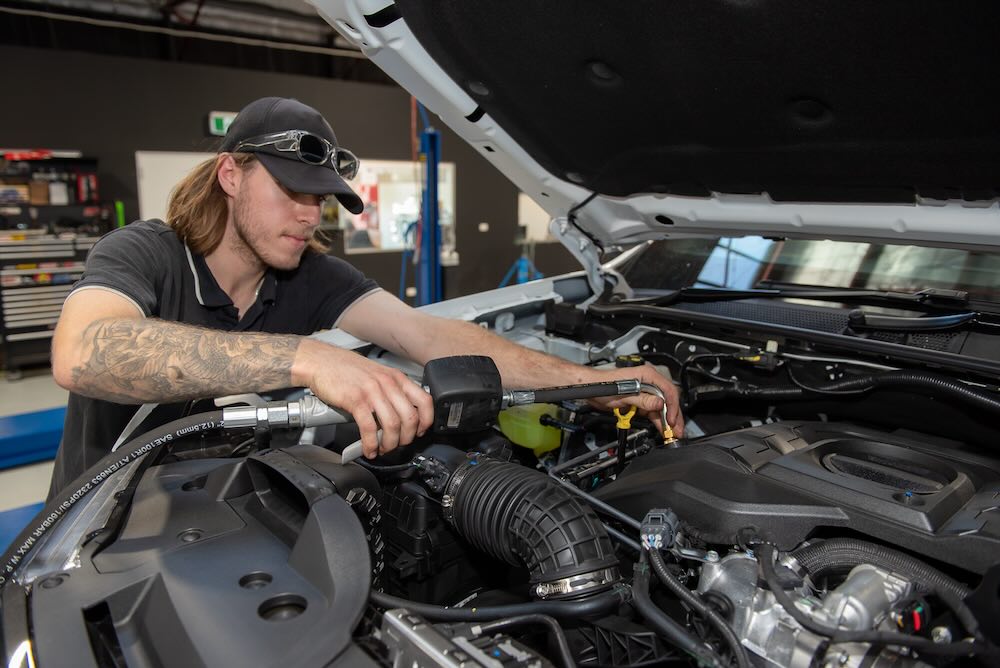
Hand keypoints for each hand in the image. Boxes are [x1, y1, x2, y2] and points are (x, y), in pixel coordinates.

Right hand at [294, 340, 433, 458]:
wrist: (321, 361)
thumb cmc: (346, 369)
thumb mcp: (378, 376)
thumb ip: (391, 392)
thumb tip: (401, 416)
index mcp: (396, 378)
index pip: (425, 400)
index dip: (426, 421)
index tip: (420, 432)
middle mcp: (388, 383)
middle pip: (410, 417)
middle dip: (406, 438)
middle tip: (398, 444)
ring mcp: (372, 391)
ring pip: (393, 425)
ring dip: (390, 444)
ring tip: (382, 449)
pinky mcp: (355, 400)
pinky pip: (370, 428)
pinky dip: (371, 443)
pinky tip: (368, 448)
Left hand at [587, 363, 684, 437]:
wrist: (591, 388)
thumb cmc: (603, 385)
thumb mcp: (624, 394)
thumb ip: (643, 400)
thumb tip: (659, 403)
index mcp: (647, 375)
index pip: (668, 390)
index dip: (672, 406)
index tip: (671, 420)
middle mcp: (648, 382)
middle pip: (667, 400)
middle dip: (673, 416)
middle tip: (677, 430)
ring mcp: (644, 391)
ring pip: (661, 407)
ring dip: (666, 420)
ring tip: (672, 433)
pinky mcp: (639, 400)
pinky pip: (652, 411)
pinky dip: (656, 420)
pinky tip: (661, 428)